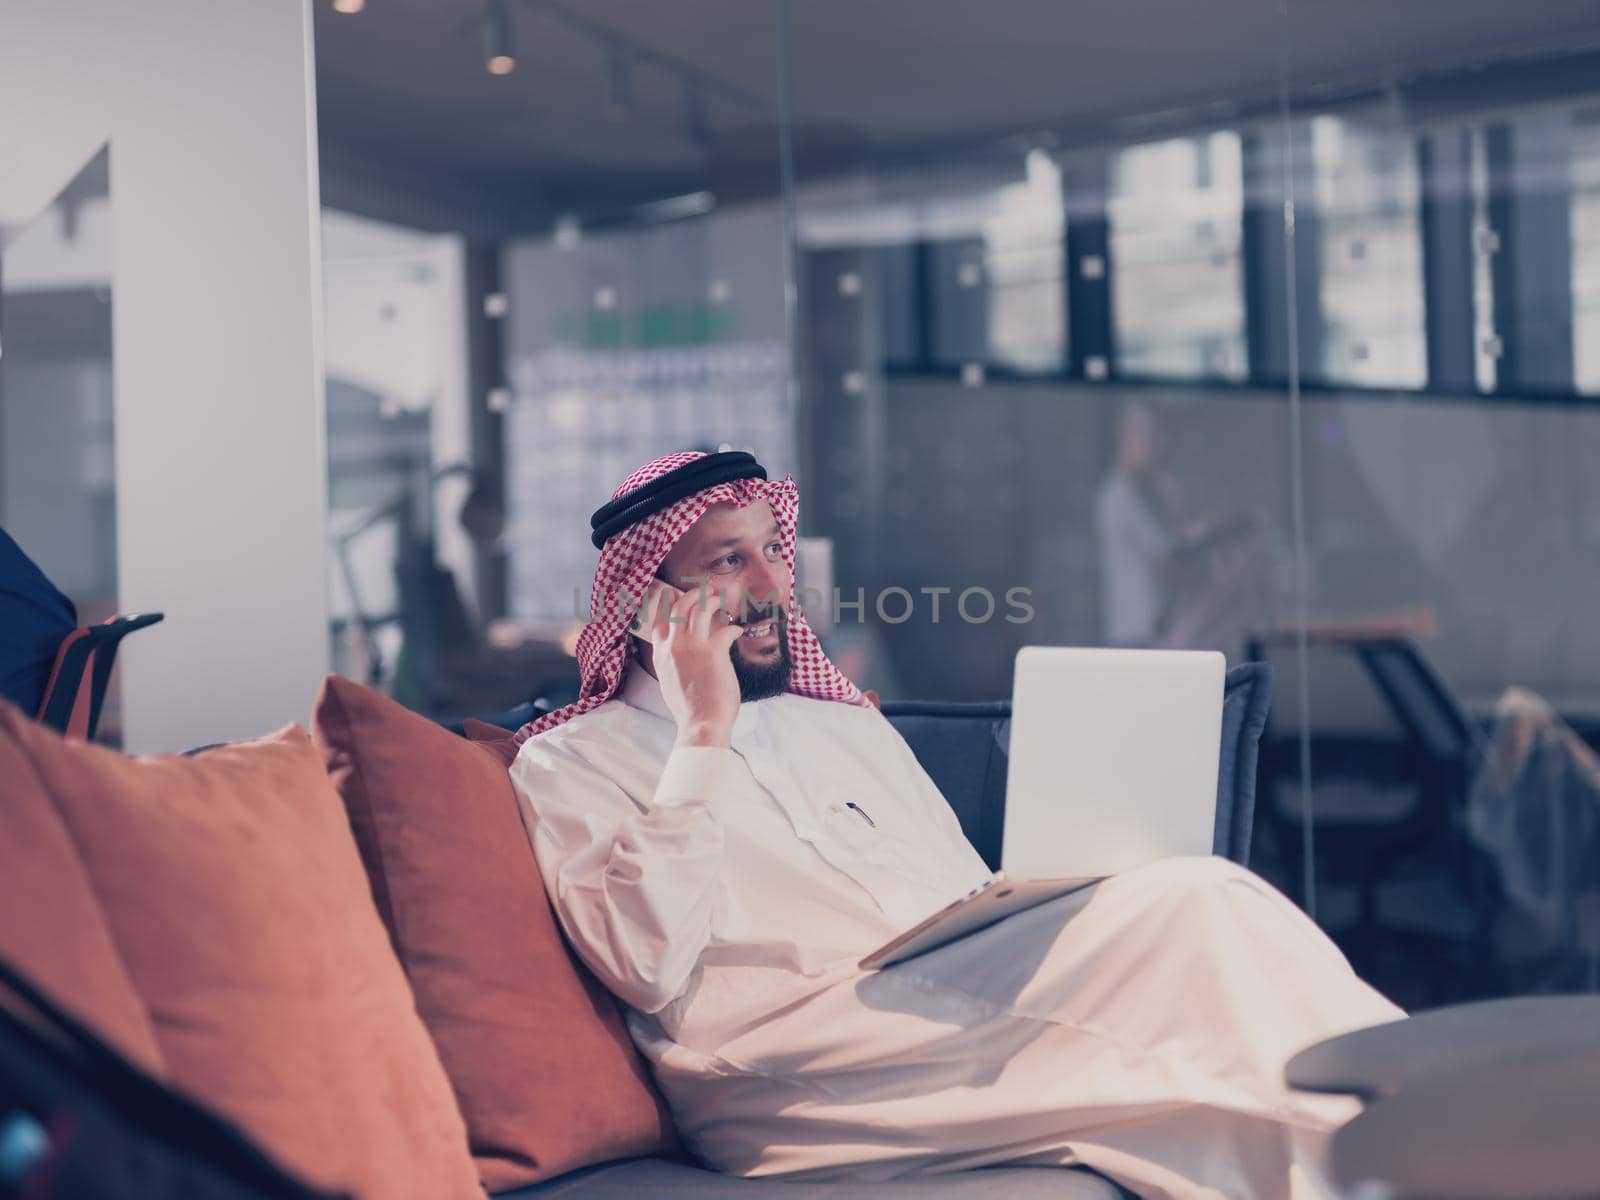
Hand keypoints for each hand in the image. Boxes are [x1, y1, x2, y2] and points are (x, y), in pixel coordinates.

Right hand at [631, 580, 743, 746]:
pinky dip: (733, 627)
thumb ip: (672, 664)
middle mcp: (673, 646)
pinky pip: (725, 629)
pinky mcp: (713, 652)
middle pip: (679, 607)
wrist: (701, 724)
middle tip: (705, 590)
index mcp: (660, 655)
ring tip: (721, 599)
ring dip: (713, 601)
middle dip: (693, 594)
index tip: (676, 596)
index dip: (668, 605)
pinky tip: (737, 629)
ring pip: (701, 609)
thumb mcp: (670, 683)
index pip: (660, 620)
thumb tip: (682, 653)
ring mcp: (692, 647)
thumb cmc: (690, 709)